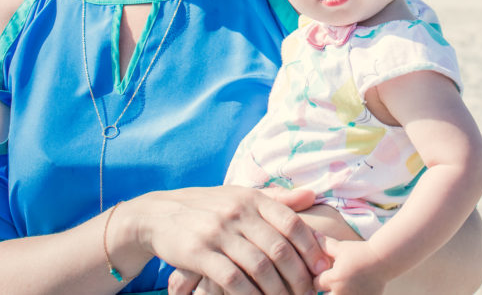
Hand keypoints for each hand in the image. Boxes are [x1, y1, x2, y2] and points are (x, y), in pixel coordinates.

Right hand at [139, 185, 326, 294]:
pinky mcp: (199, 253)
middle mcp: (237, 212)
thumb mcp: (240, 195)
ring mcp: (218, 232)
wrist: (159, 214)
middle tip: (308, 292)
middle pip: (280, 248)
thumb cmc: (210, 207)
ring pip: (259, 267)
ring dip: (278, 290)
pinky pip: (233, 280)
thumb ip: (276, 198)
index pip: (291, 222)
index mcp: (251, 198)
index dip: (311, 247)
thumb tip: (312, 195)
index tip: (321, 268)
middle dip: (299, 275)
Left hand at [312, 236, 389, 294]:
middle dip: (324, 291)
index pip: (316, 283)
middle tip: (329, 284)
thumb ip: (325, 244)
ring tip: (340, 287)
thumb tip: (313, 235)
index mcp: (334, 278)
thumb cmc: (361, 252)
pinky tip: (351, 290)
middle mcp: (341, 292)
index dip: (317, 279)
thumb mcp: (341, 247)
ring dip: (335, 294)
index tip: (322, 275)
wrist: (383, 260)